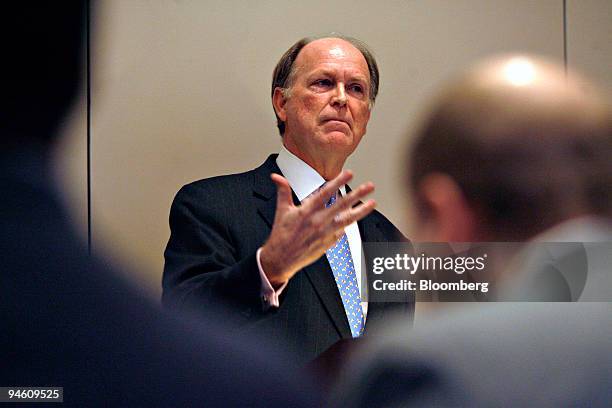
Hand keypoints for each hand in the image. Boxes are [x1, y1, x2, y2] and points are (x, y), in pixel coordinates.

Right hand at [260, 170, 375, 287]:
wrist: (281, 259)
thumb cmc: (281, 235)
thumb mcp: (281, 211)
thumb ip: (283, 191)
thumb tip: (277, 177)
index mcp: (306, 211)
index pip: (325, 193)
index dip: (338, 182)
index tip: (349, 174)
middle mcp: (318, 222)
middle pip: (342, 205)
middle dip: (357, 194)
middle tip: (369, 187)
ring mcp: (325, 233)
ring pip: (347, 220)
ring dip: (361, 211)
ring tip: (373, 203)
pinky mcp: (328, 243)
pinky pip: (342, 232)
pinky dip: (348, 224)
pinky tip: (354, 217)